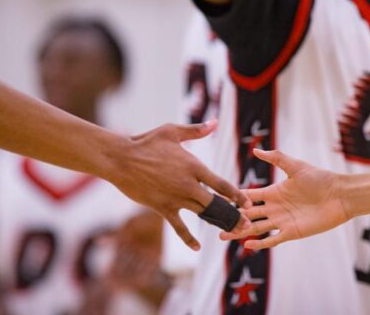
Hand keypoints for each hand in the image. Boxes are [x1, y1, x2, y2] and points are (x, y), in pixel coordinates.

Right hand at [107, 120, 250, 250]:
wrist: (121, 159)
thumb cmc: (146, 142)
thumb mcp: (172, 132)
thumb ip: (196, 131)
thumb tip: (215, 122)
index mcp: (194, 166)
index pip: (221, 184)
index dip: (237, 195)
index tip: (248, 203)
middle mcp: (188, 184)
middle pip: (216, 203)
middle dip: (233, 214)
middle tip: (247, 223)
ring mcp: (176, 198)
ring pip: (202, 214)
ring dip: (219, 223)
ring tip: (234, 232)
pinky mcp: (163, 208)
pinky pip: (179, 226)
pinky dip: (188, 238)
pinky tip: (197, 247)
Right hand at [219, 149, 349, 249]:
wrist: (339, 195)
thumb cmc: (320, 179)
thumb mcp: (296, 166)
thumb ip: (276, 158)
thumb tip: (256, 150)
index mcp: (273, 192)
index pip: (249, 195)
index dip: (234, 198)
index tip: (217, 199)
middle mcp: (275, 207)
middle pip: (248, 214)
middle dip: (231, 218)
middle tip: (213, 223)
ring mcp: (282, 221)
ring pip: (256, 228)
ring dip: (240, 232)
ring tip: (223, 236)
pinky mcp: (291, 232)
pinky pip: (272, 239)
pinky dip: (260, 243)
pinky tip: (247, 245)